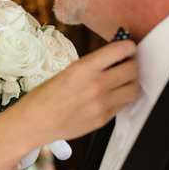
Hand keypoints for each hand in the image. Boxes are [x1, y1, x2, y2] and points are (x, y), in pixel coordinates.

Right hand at [19, 39, 138, 143]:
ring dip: (130, 83)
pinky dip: (121, 99)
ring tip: (122, 82)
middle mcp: (96, 85)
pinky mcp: (103, 119)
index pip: (121, 50)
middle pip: (133, 70)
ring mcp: (101, 104)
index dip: (128, 47)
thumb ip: (92, 66)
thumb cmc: (45, 96)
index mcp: (84, 68)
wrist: (35, 122)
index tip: (129, 47)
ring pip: (133, 89)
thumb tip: (114, 59)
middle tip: (126, 64)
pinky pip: (123, 105)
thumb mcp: (68, 72)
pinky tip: (111, 96)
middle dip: (132, 64)